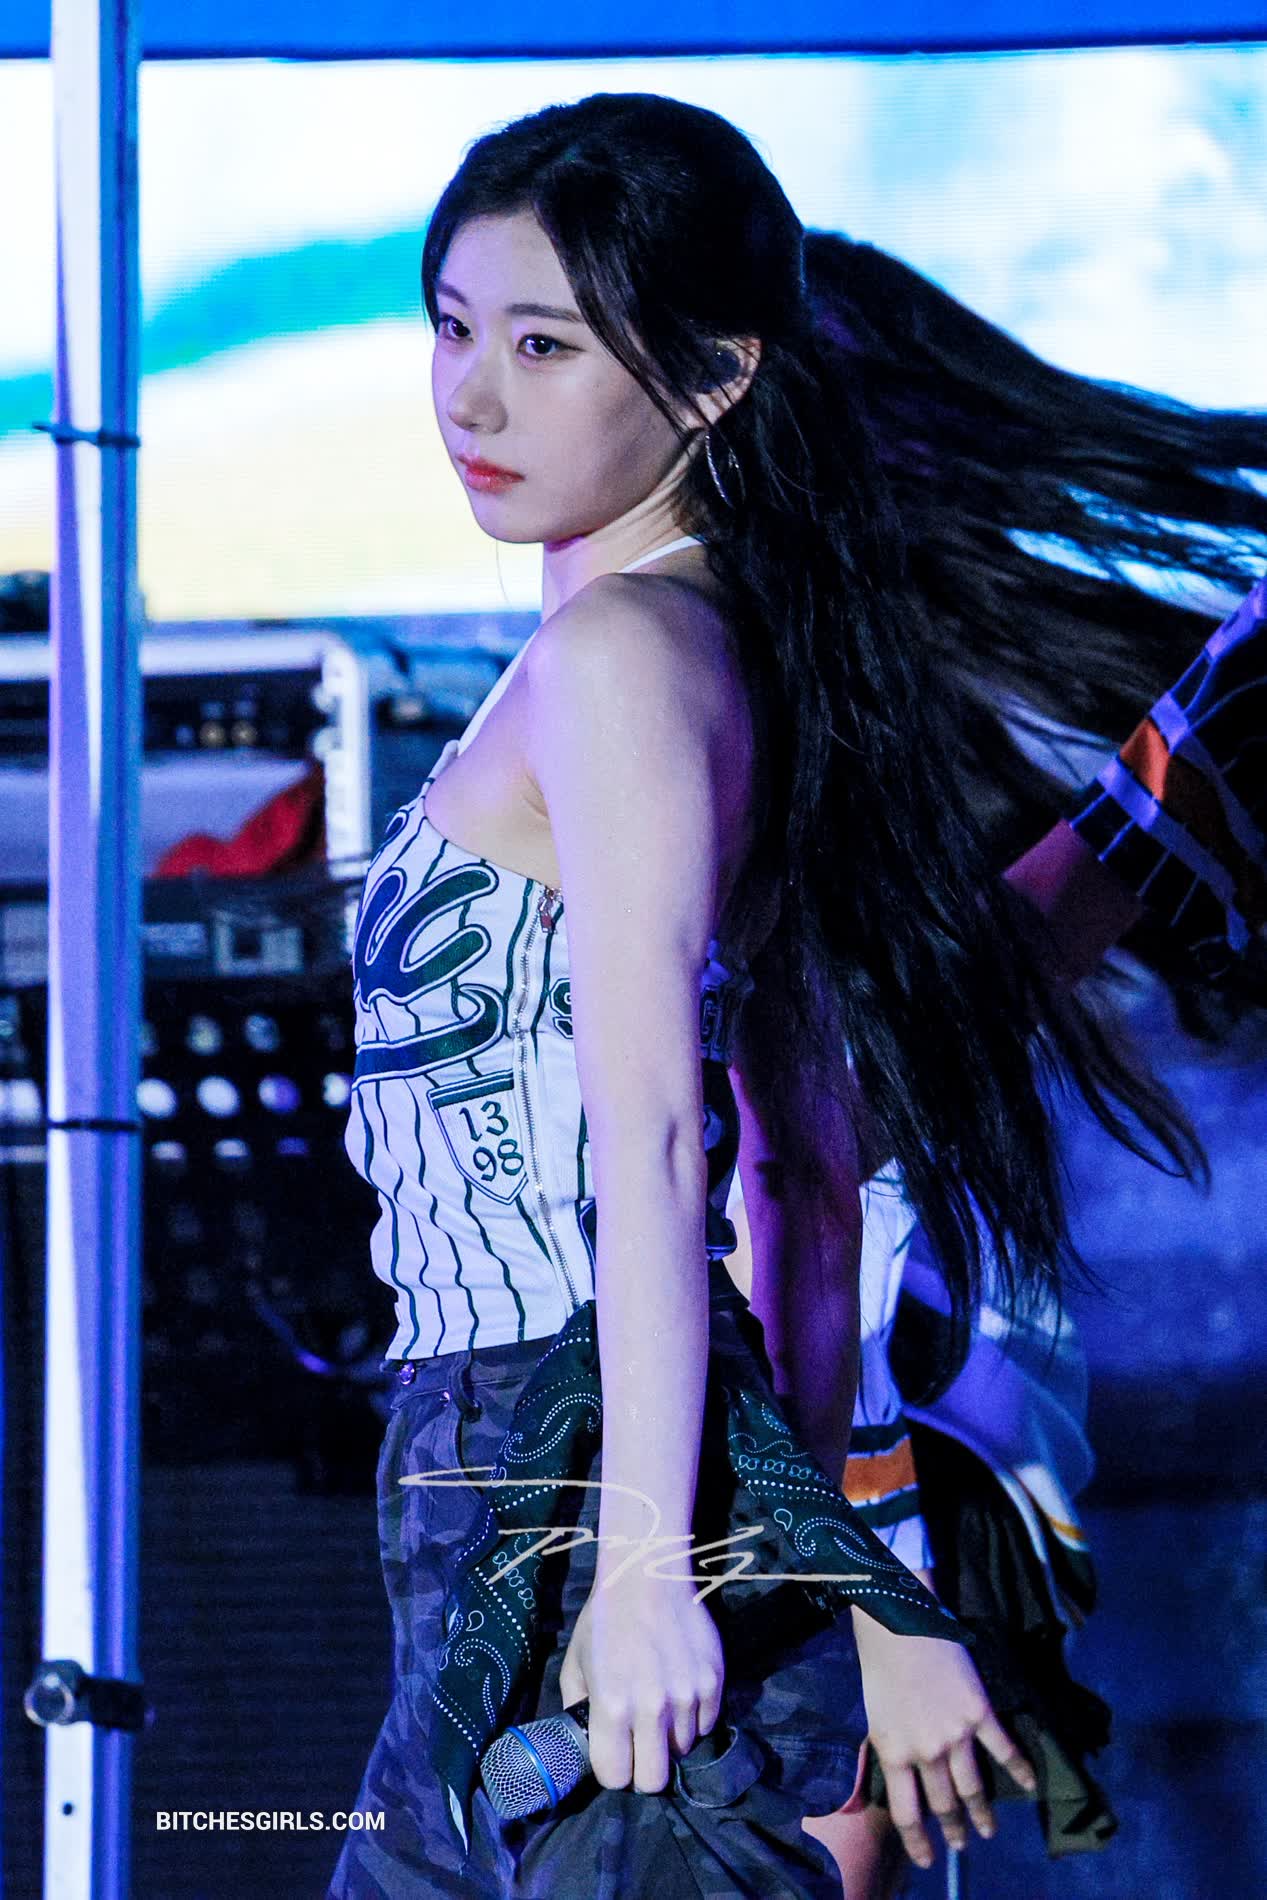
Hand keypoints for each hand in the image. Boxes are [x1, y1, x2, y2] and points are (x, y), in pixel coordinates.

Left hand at [559, 1571, 723, 1793]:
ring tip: (659, 1705)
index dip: (613, 1770)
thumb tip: (586, 1743)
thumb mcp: (574, 1664)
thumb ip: (576, 1710)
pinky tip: (679, 1692)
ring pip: (683, 1751)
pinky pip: (706, 1725)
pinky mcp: (714, 1682)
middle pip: (654, 1781)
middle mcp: (652, 1709)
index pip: (615, 1778)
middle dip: (643, 1770)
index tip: (614, 1755)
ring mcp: (687, 1696)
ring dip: (669, 1738)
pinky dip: (693, 1718)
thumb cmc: (604, 1620)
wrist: (647, 1575)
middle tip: (639, 1747)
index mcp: (612, 1708)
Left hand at [851, 1605, 1036, 1870]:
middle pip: (944, 1803)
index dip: (919, 1841)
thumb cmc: (879, 1661)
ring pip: (973, 1786)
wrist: (899, 1620)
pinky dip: (1020, 1769)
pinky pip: (1003, 1748)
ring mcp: (955, 1735)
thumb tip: (907, 1770)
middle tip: (962, 1844)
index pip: (906, 1812)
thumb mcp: (876, 1714)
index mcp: (893, 1753)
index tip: (928, 1859)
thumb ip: (893, 1746)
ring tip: (987, 1830)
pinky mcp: (979, 1712)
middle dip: (954, 1829)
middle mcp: (926, 1752)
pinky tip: (1030, 1785)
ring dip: (982, 1813)